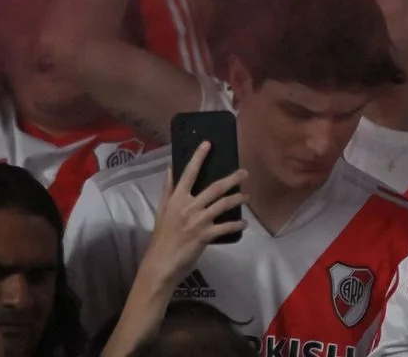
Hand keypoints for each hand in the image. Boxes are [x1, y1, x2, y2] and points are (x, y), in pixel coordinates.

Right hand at [144, 143, 246, 287]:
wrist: (160, 263)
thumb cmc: (162, 236)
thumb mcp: (162, 211)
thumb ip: (168, 189)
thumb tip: (170, 168)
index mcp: (176, 199)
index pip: (188, 174)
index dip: (198, 158)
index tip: (208, 144)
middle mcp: (188, 207)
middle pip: (215, 187)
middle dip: (232, 178)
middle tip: (245, 172)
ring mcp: (198, 221)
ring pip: (224, 204)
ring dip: (239, 198)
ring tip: (247, 196)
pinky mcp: (205, 235)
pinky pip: (226, 227)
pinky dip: (237, 224)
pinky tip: (245, 223)